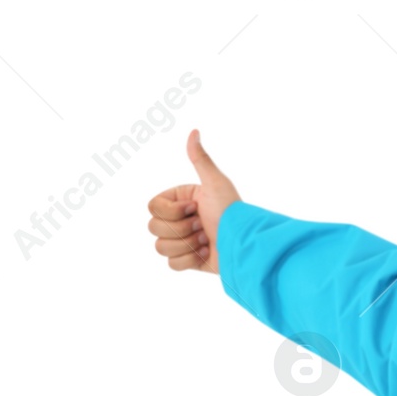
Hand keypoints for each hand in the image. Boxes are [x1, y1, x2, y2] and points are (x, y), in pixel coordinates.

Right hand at [146, 129, 240, 274]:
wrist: (243, 244)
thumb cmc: (230, 212)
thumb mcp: (215, 183)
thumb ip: (201, 159)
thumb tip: (193, 131)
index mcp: (181, 200)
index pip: (153, 207)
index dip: (171, 211)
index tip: (194, 208)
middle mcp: (180, 219)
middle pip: (154, 228)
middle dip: (181, 229)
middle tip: (202, 226)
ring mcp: (183, 241)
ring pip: (161, 247)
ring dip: (187, 245)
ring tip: (207, 240)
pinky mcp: (189, 261)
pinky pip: (172, 265)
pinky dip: (190, 261)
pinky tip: (207, 253)